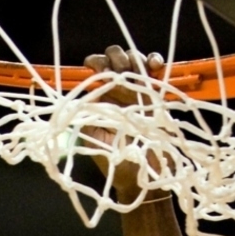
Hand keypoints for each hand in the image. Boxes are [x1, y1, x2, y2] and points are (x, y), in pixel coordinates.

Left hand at [82, 46, 164, 197]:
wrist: (141, 178)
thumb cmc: (115, 162)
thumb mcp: (93, 138)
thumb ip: (87, 117)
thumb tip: (80, 95)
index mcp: (100, 99)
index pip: (96, 70)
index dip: (96, 63)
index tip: (95, 67)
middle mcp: (116, 92)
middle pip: (114, 59)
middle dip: (114, 57)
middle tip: (117, 70)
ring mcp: (136, 92)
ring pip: (134, 60)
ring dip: (134, 58)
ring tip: (135, 68)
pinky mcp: (155, 95)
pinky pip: (154, 71)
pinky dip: (154, 62)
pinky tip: (154, 66)